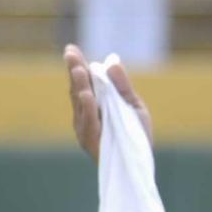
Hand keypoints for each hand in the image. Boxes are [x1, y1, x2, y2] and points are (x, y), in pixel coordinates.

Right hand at [65, 44, 150, 161]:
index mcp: (94, 104)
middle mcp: (85, 114)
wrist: (140, 163)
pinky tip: (87, 94)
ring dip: (80, 86)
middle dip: (75, 71)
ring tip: (80, 70)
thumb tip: (111, 60)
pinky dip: (88, 108)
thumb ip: (123, 85)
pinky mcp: (90, 142)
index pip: (83, 81)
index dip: (77, 65)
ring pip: (81, 104)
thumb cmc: (135, 134)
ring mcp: (84, 128)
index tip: (71, 48)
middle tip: (71, 53)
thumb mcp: (133, 105)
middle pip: (77, 89)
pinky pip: (89, 123)